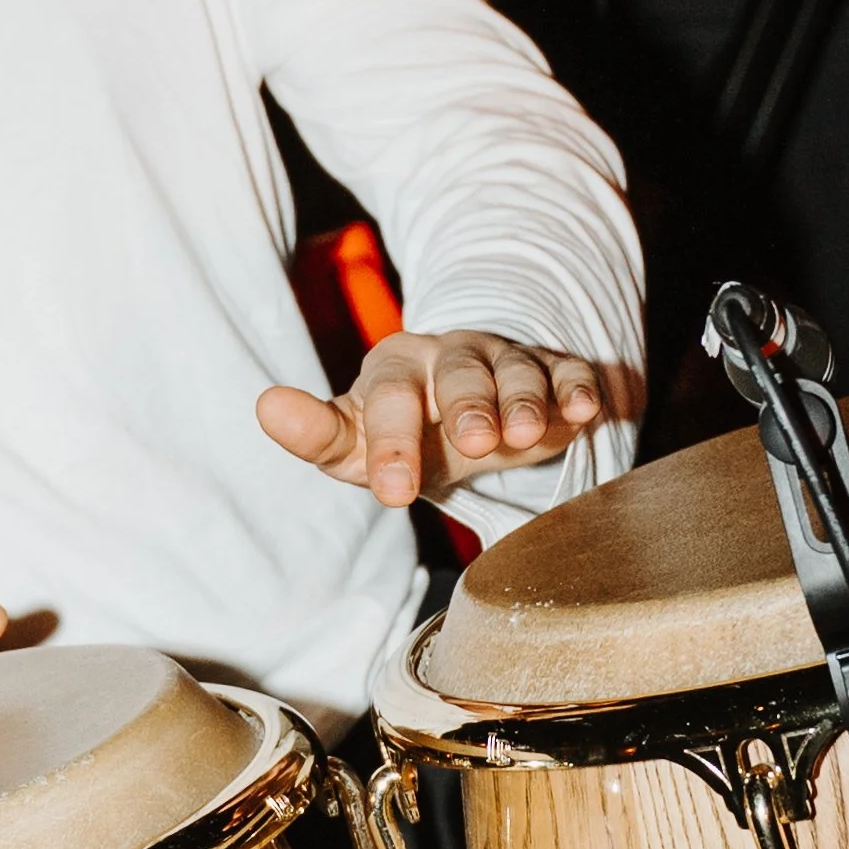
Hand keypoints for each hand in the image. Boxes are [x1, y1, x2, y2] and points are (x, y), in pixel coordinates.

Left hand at [257, 331, 608, 508]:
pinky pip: (567, 371)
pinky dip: (575, 388)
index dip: (391, 445)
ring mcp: (506, 358)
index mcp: (395, 367)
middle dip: (468, 406)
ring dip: (524, 400)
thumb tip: (265, 406)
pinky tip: (583, 410)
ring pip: (517, 368)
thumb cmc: (406, 432)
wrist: (471, 414)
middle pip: (460, 372)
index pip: (390, 399)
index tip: (394, 494)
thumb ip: (317, 432)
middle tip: (473, 445)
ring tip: (525, 435)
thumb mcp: (358, 441)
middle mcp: (451, 354)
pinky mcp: (553, 369)